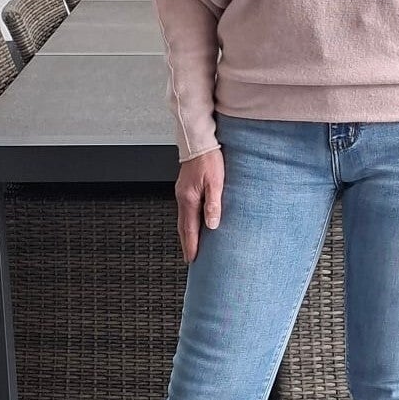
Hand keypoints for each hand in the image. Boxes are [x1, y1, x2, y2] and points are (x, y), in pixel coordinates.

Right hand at [175, 147, 224, 262]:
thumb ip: (213, 204)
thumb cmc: (208, 158)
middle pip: (183, 227)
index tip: (192, 259)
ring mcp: (182, 192)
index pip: (189, 229)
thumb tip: (212, 224)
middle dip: (186, 243)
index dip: (191, 245)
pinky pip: (185, 210)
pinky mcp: (185, 187)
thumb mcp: (215, 182)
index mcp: (189, 198)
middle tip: (189, 258)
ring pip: (183, 219)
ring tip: (192, 245)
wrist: (199, 140)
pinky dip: (188, 221)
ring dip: (187, 233)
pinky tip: (194, 223)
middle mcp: (182, 197)